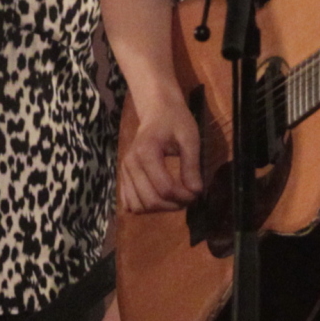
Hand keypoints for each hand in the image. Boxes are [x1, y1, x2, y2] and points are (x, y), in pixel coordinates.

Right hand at [119, 89, 203, 212]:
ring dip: (160, 209)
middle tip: (189, 198)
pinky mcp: (123, 177)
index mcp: (146, 152)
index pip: (165, 188)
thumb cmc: (175, 121)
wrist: (156, 111)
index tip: (197, 193)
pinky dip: (145, 207)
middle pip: (150, 200)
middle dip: (174, 205)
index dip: (184, 197)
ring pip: (139, 206)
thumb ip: (192, 165)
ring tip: (176, 199)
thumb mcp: (190, 138)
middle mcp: (130, 163)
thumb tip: (196, 192)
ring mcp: (124, 171)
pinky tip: (160, 199)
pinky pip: (129, 203)